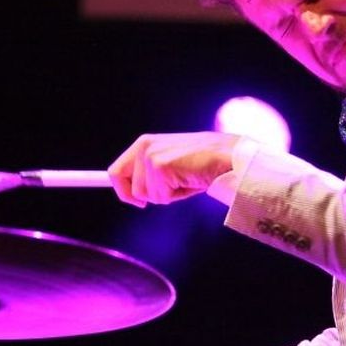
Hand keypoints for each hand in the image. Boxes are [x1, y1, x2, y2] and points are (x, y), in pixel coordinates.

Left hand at [108, 131, 237, 206]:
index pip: (117, 170)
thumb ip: (151, 176)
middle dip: (144, 196)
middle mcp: (143, 146)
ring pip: (144, 195)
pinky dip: (176, 196)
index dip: (120, 189)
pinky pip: (159, 197)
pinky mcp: (159, 166)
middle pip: (122, 185)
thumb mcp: (172, 167)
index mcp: (144, 143)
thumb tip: (136, 195)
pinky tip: (190, 181)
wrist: (227, 158)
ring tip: (186, 180)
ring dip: (167, 195)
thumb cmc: (204, 165)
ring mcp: (150, 155)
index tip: (134, 202)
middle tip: (171, 191)